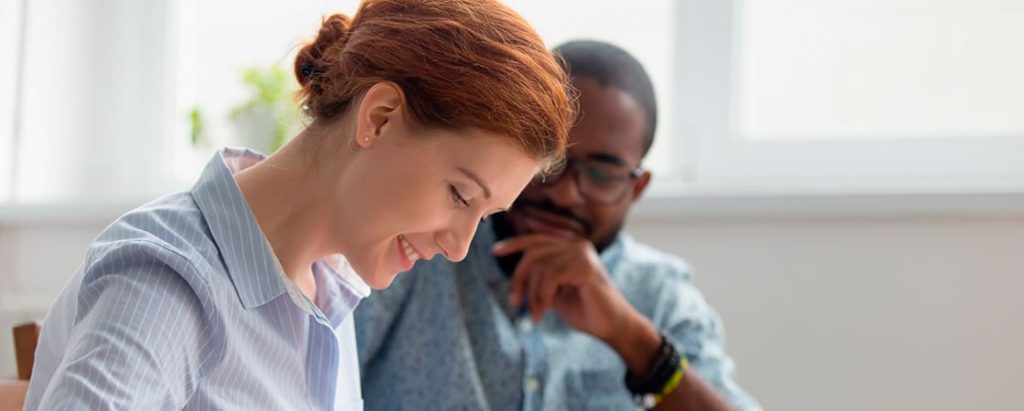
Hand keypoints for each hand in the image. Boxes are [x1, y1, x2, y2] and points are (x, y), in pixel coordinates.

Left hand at [493, 234, 638, 345]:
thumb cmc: (585, 311)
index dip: (515, 243)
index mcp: (571, 248)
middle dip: (519, 280)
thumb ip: (541, 278)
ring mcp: (582, 254)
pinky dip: (542, 297)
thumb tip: (517, 274)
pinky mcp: (586, 267)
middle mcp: (577, 245)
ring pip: (540, 268)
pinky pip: (550, 277)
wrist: (612, 327)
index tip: (495, 250)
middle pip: (533, 253)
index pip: (537, 239)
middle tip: (515, 303)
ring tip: (536, 314)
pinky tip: (545, 312)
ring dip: (533, 295)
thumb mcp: (556, 291)